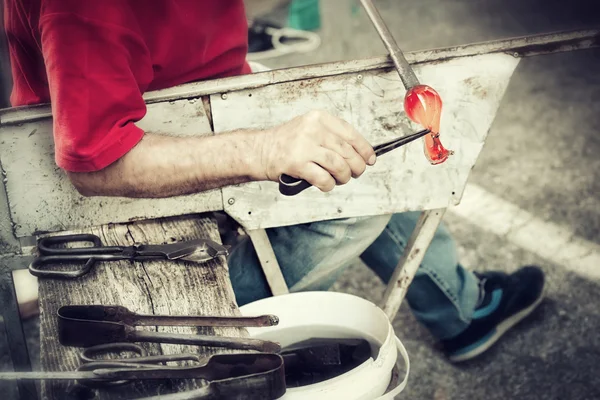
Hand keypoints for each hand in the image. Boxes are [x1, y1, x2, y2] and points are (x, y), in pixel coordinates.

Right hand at [259, 110, 375, 191]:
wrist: (260, 151)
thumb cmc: (287, 144)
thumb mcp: (310, 129)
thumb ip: (332, 138)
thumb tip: (359, 155)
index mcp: (319, 118)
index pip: (351, 134)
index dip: (364, 149)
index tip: (370, 160)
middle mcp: (313, 129)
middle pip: (347, 152)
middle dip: (356, 167)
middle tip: (355, 173)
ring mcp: (304, 146)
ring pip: (338, 165)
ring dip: (343, 177)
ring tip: (340, 179)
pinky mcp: (297, 163)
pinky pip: (323, 178)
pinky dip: (328, 185)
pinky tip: (326, 185)